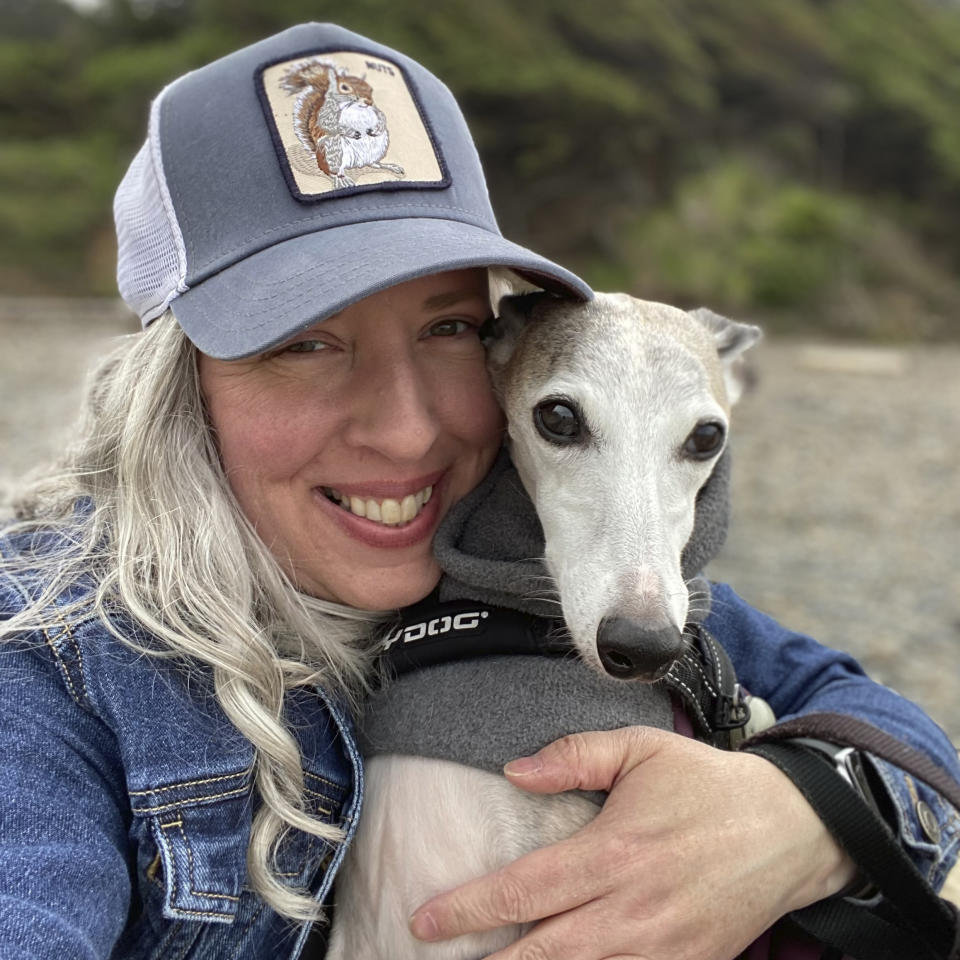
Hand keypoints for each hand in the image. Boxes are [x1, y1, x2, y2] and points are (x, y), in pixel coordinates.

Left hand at [409, 726, 855, 959]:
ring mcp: (662, 949)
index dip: (470, 908)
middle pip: (543, 953)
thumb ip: (574, 756)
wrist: (790, 829)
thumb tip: (512, 771)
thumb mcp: (640, 750)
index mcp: (614, 852)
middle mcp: (632, 911)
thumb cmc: (704, 784)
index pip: (526, 889)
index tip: (425, 919)